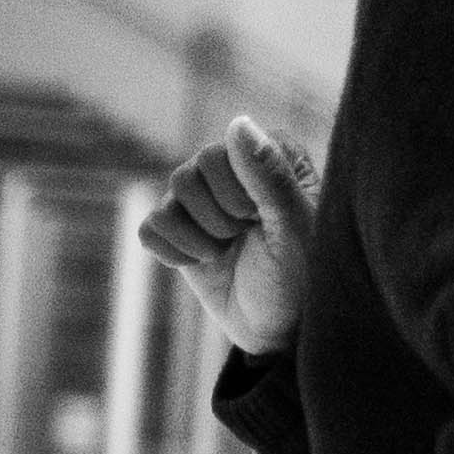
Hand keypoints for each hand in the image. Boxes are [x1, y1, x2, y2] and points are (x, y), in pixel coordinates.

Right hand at [140, 113, 318, 350]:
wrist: (281, 331)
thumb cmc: (303, 279)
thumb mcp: (294, 229)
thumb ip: (268, 176)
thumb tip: (237, 122)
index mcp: (269, 158)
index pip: (218, 154)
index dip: (232, 194)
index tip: (260, 220)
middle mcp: (234, 172)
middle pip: (187, 175)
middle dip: (215, 220)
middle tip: (244, 239)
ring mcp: (204, 202)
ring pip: (167, 201)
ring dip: (196, 238)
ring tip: (226, 253)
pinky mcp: (180, 233)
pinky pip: (150, 229)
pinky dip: (173, 252)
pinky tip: (204, 263)